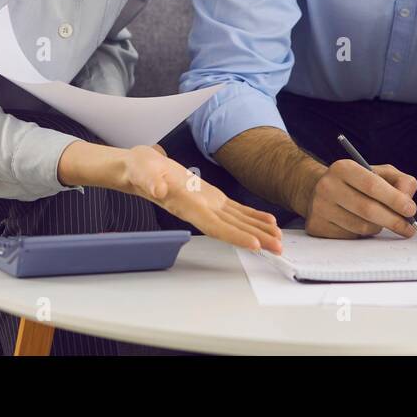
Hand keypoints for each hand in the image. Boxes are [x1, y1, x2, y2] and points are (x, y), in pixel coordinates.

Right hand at [121, 145, 283, 253]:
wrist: (139, 169)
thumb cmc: (140, 170)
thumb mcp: (142, 171)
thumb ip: (149, 180)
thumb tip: (158, 188)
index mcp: (187, 206)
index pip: (214, 226)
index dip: (234, 236)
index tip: (254, 244)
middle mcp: (200, 210)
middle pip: (231, 228)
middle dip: (255, 238)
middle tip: (278, 247)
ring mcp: (206, 205)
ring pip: (237, 221)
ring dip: (258, 230)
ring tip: (278, 237)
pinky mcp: (210, 197)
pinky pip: (234, 209)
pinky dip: (251, 215)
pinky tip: (266, 220)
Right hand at [302, 159, 416, 238]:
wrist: (319, 190)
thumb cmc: (357, 183)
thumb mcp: (379, 173)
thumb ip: (400, 181)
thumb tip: (408, 201)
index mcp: (343, 168)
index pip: (372, 184)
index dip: (394, 199)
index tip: (411, 210)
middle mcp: (327, 186)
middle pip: (367, 209)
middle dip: (393, 220)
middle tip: (409, 228)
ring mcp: (320, 207)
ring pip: (361, 227)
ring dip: (378, 227)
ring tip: (380, 220)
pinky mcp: (317, 226)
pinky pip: (350, 237)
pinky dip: (363, 234)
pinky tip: (361, 224)